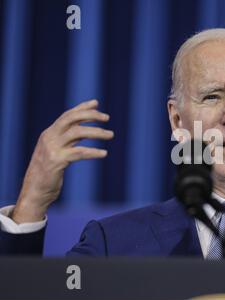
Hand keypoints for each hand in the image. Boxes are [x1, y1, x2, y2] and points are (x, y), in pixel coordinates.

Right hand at [11, 100, 113, 223]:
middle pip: (71, 119)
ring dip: (97, 132)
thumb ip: (69, 140)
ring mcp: (52, 149)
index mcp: (49, 133)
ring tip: (111, 134)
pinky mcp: (57, 161)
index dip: (82, 108)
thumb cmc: (49, 172)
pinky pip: (79, 152)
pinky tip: (104, 153)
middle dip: (90, 115)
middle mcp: (49, 137)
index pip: (67, 115)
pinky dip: (93, 152)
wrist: (34, 191)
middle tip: (107, 118)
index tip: (96, 103)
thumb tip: (86, 129)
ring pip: (77, 132)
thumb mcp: (58, 151)